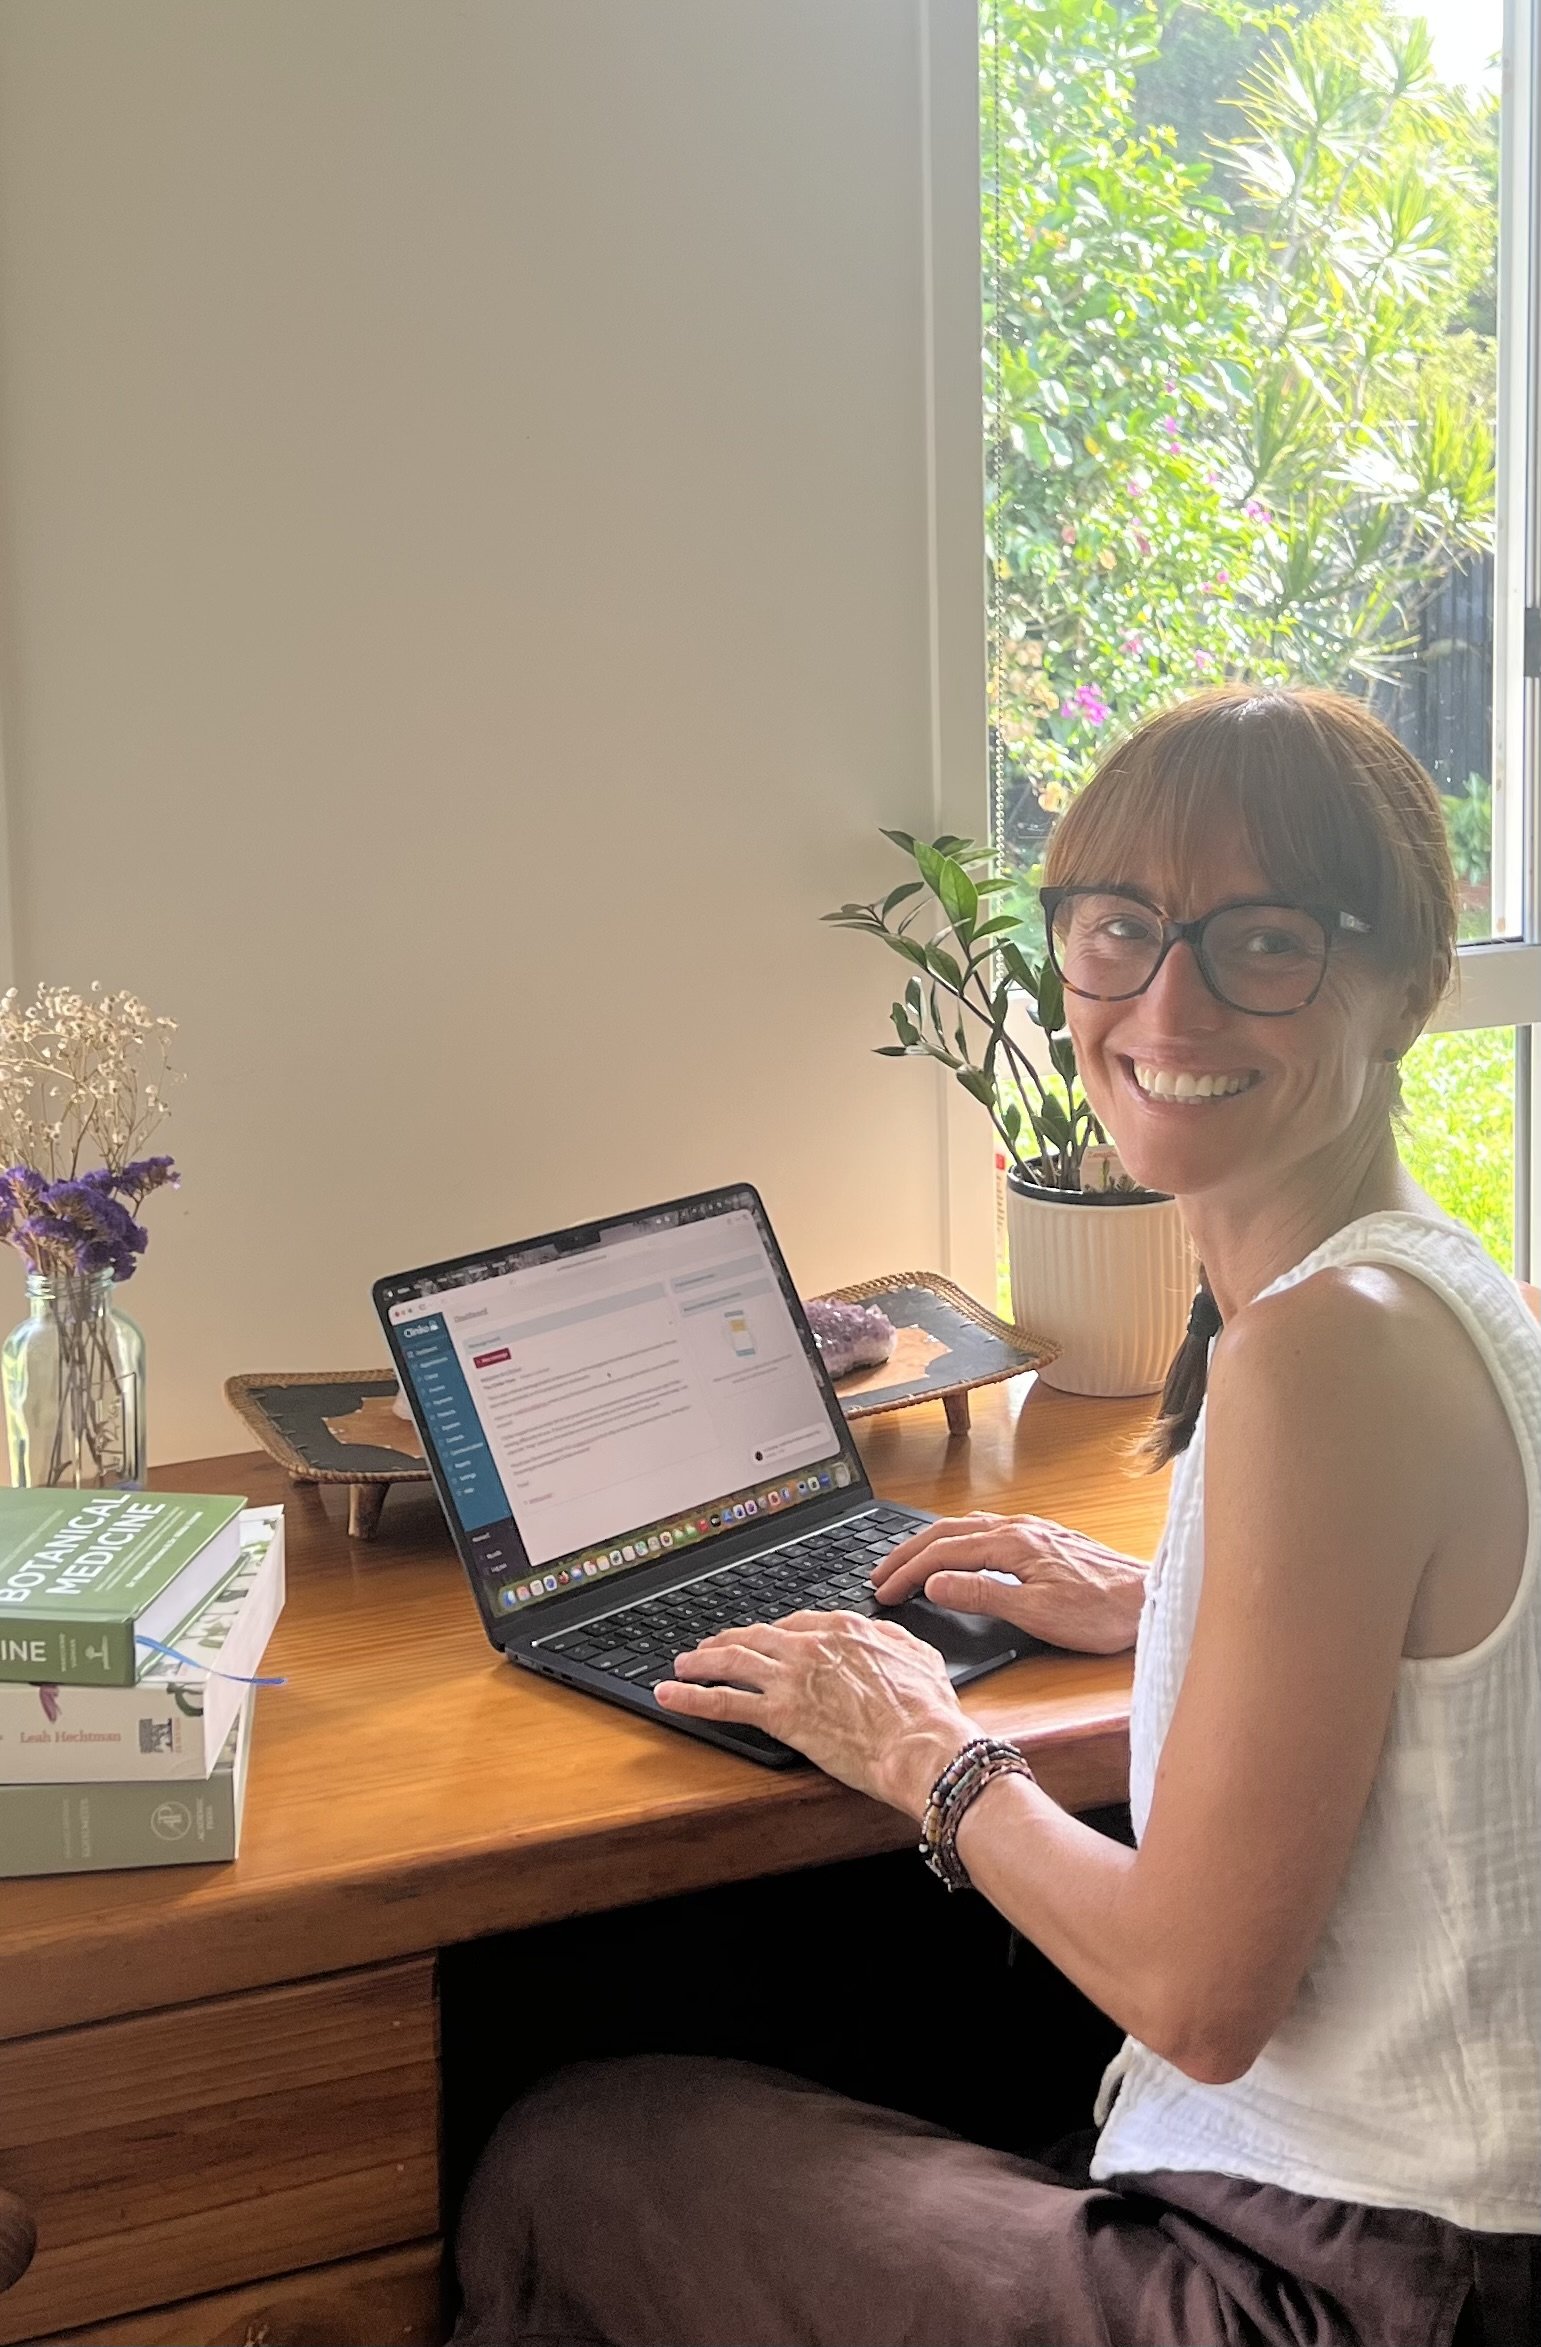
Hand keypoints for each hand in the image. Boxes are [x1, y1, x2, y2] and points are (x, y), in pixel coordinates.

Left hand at [655, 1611, 973, 1815]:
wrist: (921, 1745)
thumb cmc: (928, 1712)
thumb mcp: (921, 1657)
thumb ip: (894, 1640)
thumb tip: (885, 1636)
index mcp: (844, 1629)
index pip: (794, 1624)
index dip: (771, 1634)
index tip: (760, 1640)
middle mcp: (811, 1645)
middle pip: (755, 1636)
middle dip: (727, 1641)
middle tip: (709, 1648)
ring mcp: (791, 1678)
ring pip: (731, 1661)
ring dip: (700, 1662)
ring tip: (681, 1666)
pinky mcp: (778, 1714)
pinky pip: (722, 1701)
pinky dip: (690, 1697)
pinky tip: (670, 1696)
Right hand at [869, 1512, 1145, 1654]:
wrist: (1152, 1599)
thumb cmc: (1102, 1612)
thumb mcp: (1038, 1613)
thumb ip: (982, 1595)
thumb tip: (934, 1582)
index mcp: (1012, 1544)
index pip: (942, 1553)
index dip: (907, 1572)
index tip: (883, 1592)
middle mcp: (1019, 1529)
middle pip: (947, 1532)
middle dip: (907, 1552)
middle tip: (878, 1575)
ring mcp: (1032, 1531)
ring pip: (966, 1527)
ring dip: (930, 1544)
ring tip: (905, 1562)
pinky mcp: (1044, 1539)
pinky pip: (986, 1530)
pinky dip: (956, 1539)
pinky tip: (957, 1550)